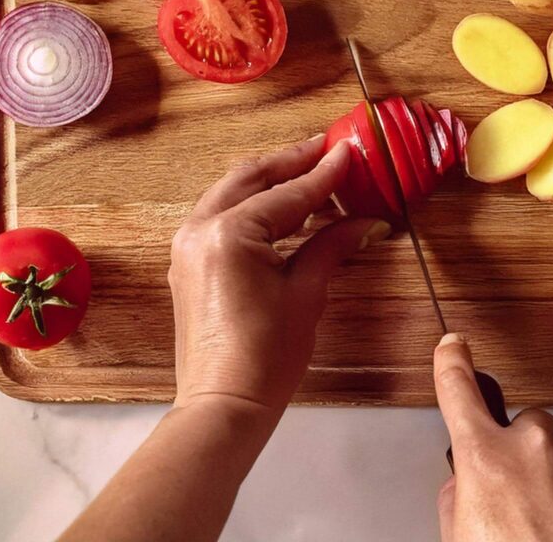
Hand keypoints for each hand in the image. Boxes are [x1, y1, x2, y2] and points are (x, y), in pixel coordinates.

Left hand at [169, 135, 390, 415]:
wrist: (223, 404)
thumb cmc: (265, 358)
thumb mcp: (306, 294)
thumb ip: (331, 245)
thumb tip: (364, 220)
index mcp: (229, 234)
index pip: (288, 194)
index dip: (324, 174)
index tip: (349, 152)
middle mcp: (200, 228)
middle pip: (252, 177)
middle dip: (292, 161)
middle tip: (328, 148)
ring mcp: (188, 243)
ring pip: (233, 190)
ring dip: (272, 179)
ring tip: (312, 172)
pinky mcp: (188, 259)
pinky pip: (222, 213)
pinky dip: (254, 203)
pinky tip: (285, 206)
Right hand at [434, 334, 552, 541]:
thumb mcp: (456, 538)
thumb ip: (457, 499)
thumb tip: (467, 484)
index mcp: (484, 456)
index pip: (458, 389)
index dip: (452, 362)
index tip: (453, 345)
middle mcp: (531, 449)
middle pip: (522, 424)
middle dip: (516, 449)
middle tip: (509, 497)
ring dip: (546, 482)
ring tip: (540, 533)